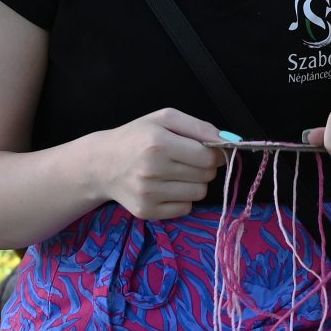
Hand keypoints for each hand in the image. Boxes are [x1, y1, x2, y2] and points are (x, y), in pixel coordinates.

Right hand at [95, 108, 224, 220]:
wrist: (101, 164)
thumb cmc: (137, 137)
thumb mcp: (165, 119)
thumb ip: (200, 127)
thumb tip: (229, 141)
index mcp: (158, 144)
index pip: (208, 158)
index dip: (215, 154)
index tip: (207, 151)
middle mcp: (152, 171)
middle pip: (206, 176)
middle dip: (204, 167)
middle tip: (186, 160)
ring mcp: (148, 194)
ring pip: (198, 194)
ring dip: (194, 183)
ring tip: (176, 173)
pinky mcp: (145, 211)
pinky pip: (185, 209)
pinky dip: (182, 198)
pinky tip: (167, 187)